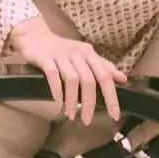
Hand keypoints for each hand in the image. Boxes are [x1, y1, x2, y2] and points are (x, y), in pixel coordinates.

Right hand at [6, 16, 126, 124]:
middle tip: (87, 120)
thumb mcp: (85, 55)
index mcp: (89, 54)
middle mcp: (77, 53)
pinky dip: (56, 89)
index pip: (105, 76)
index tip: (114, 115)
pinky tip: (57, 101)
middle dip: (89, 103)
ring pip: (71, 79)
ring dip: (71, 100)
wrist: (35, 36)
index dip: (111, 96)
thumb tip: (123, 79)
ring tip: (71, 115)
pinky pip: (53, 74)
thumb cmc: (63, 50)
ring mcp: (61, 55)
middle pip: (89, 80)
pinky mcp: (45, 57)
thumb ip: (103, 66)